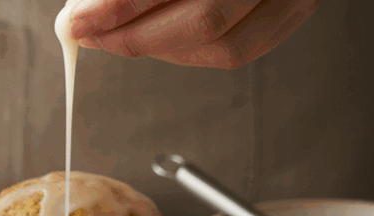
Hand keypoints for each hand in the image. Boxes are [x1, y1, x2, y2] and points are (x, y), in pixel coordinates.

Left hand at [65, 0, 321, 68]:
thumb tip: (87, 5)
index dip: (120, 5)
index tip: (78, 19)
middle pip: (204, 20)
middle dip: (134, 37)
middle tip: (89, 35)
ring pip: (223, 45)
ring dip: (159, 51)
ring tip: (114, 39)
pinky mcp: (294, 9)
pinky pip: (241, 50)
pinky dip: (190, 54)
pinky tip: (155, 43)